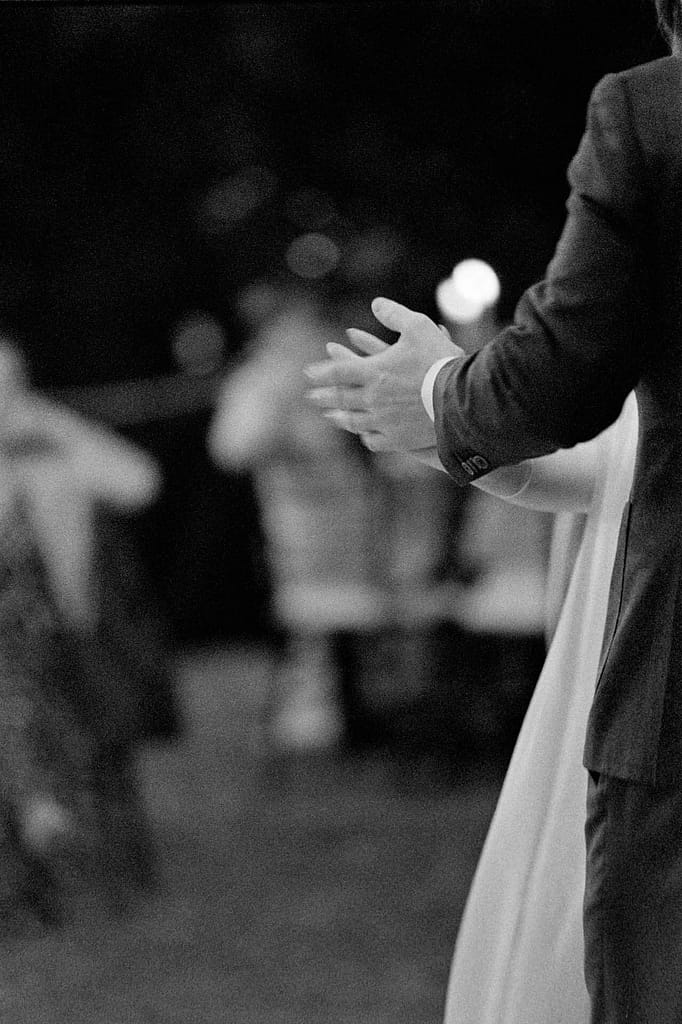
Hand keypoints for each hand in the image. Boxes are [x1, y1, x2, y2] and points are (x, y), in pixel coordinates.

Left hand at [305, 297, 462, 451]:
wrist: (462, 400)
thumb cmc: (440, 360)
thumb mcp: (419, 327)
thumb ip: (395, 315)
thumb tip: (376, 303)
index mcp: (373, 372)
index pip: (338, 372)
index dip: (322, 372)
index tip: (308, 373)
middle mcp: (373, 399)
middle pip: (341, 398)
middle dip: (324, 396)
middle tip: (311, 397)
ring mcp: (384, 421)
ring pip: (354, 422)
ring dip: (340, 417)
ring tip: (331, 416)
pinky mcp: (399, 439)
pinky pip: (375, 440)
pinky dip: (366, 436)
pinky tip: (364, 434)